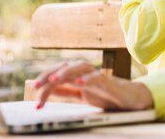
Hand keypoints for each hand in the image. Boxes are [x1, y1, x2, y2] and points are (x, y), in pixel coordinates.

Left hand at [33, 61, 152, 110]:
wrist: (130, 99)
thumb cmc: (107, 95)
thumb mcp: (82, 95)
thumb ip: (67, 91)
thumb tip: (49, 89)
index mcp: (78, 76)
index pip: (58, 74)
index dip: (45, 81)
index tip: (34, 94)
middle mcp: (86, 72)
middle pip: (65, 67)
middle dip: (49, 74)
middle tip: (37, 86)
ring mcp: (97, 76)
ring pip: (80, 67)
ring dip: (65, 72)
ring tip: (53, 80)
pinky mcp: (109, 82)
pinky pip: (98, 76)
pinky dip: (88, 78)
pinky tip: (79, 83)